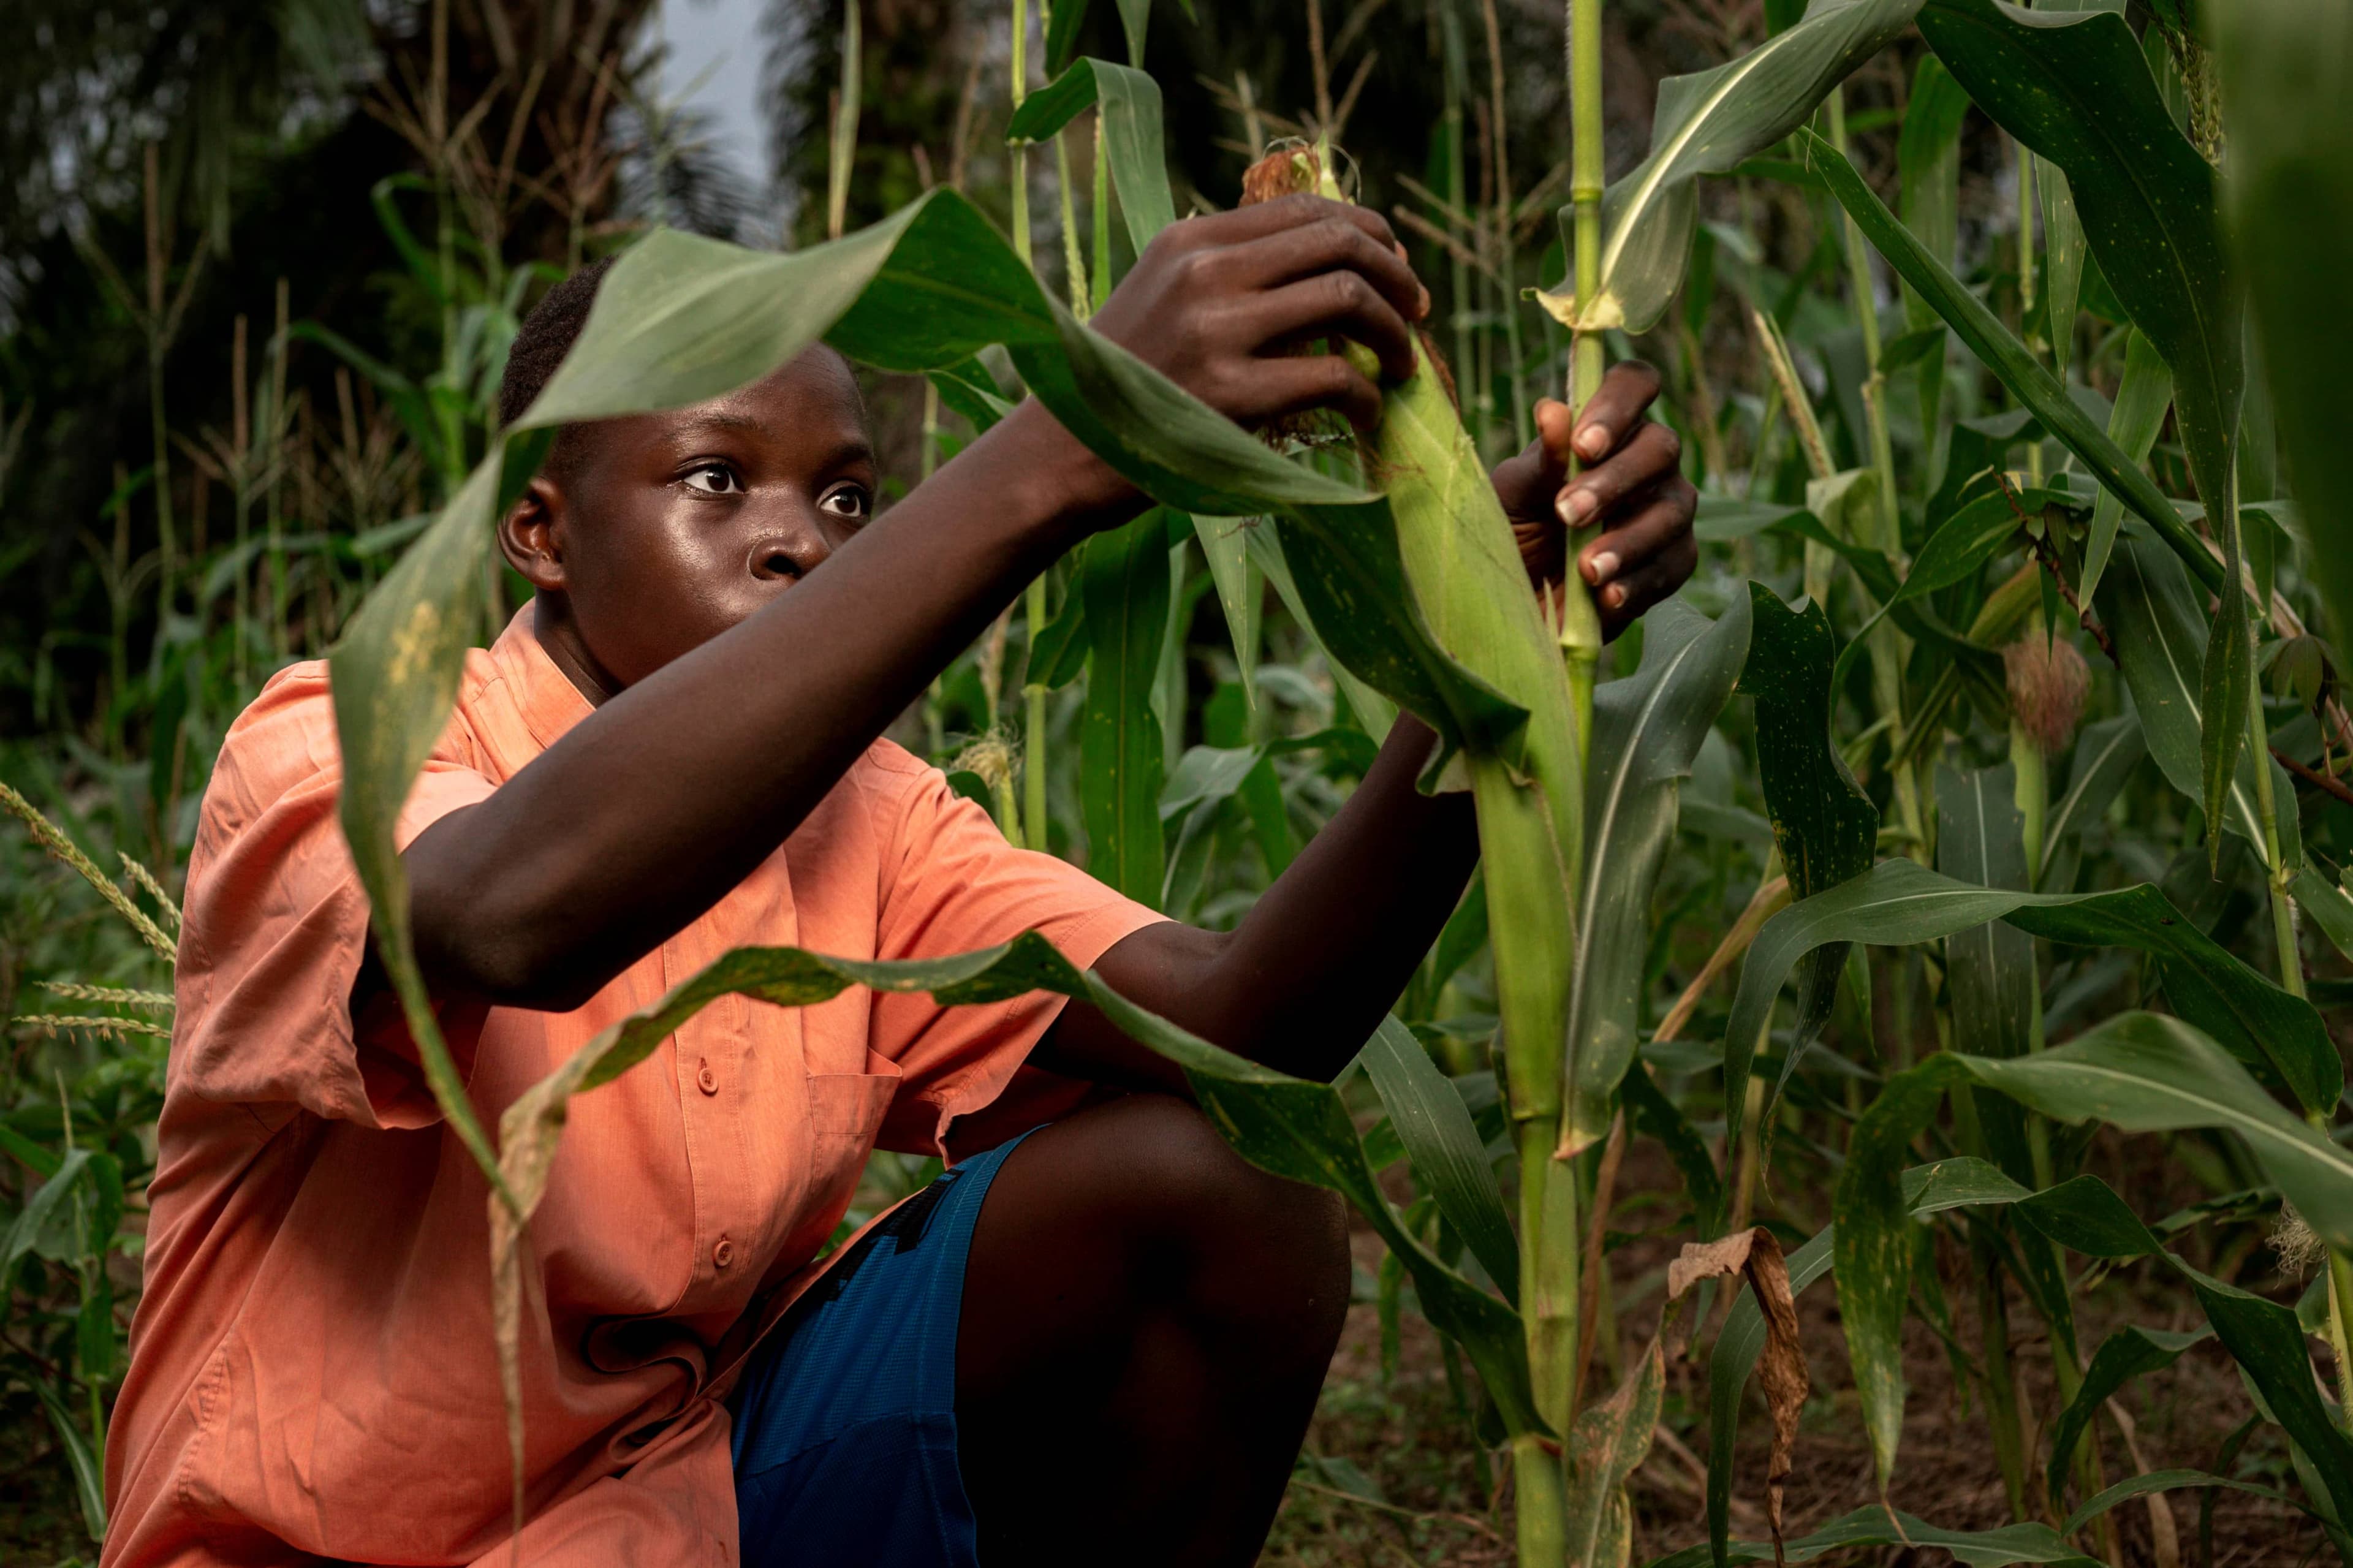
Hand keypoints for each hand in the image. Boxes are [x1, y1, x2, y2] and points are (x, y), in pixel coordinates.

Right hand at [1088, 194, 1431, 433]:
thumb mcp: (1159, 299)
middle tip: (1418, 312)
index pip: (1305, 207)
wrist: (1059, 454)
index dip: (1369, 230)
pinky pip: (1332, 379)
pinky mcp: (1230, 395)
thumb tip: (1317, 264)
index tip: (1394, 267)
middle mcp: (1205, 270)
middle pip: (1339, 239)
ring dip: (1393, 331)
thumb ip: (1225, 275)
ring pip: (1347, 295)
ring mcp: (1217, 330)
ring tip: (1400, 365)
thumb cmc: (1119, 387)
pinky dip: (1366, 396)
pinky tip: (1366, 414)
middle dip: (1397, 274)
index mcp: (1189, 241)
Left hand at [1490, 361, 1697, 639]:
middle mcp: (1645, 463)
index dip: (1618, 405)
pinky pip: (1674, 565)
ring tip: (1586, 568)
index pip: (1634, 385)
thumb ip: (1540, 461)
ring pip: (1673, 510)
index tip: (1584, 445)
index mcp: (1605, 430)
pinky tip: (1606, 597)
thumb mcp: (1514, 498)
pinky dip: (1639, 582)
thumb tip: (1552, 410)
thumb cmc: (1514, 533)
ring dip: (1628, 540)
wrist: (1518, 602)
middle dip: (1616, 480)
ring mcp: (1665, 511)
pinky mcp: (1672, 562)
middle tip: (1568, 514)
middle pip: (1661, 447)